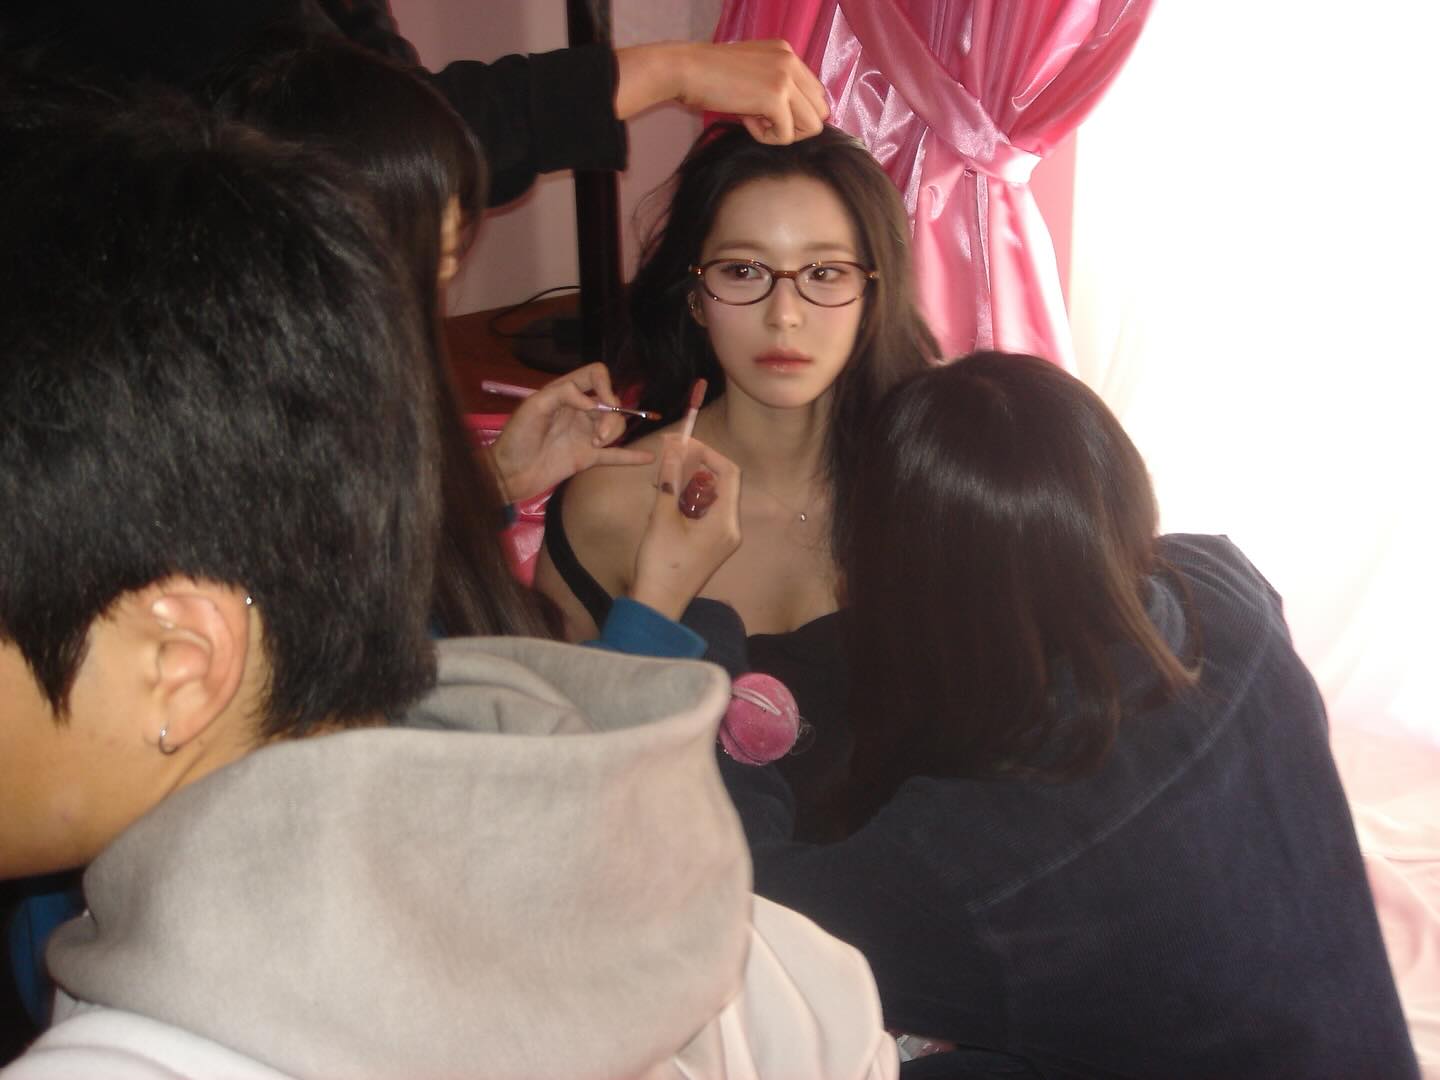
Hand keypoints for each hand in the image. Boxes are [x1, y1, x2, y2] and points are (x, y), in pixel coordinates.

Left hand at [487, 363, 653, 502]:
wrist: (509, 474)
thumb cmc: (517, 437)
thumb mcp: (534, 407)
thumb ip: (563, 394)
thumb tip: (593, 402)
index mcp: (565, 394)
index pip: (595, 375)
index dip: (605, 384)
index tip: (604, 401)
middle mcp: (579, 412)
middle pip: (611, 402)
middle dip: (612, 415)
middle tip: (598, 435)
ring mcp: (585, 435)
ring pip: (615, 426)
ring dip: (613, 433)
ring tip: (597, 445)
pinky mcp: (588, 458)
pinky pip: (615, 456)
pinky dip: (632, 456)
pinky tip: (648, 457)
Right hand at [614, 40, 828, 144]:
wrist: (685, 70)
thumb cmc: (709, 76)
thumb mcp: (750, 73)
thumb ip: (775, 86)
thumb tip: (794, 118)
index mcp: (787, 53)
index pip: (815, 94)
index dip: (795, 112)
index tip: (765, 111)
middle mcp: (791, 62)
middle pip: (819, 112)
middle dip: (794, 125)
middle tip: (763, 120)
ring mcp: (785, 78)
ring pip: (811, 126)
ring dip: (783, 133)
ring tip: (756, 122)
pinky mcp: (775, 97)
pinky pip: (787, 136)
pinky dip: (766, 137)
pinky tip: (747, 122)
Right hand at [630, 435, 741, 620]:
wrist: (657, 605)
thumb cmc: (660, 564)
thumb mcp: (662, 518)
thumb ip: (670, 480)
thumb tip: (673, 449)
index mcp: (725, 522)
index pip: (728, 472)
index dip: (708, 453)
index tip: (683, 443)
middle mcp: (730, 529)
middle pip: (721, 483)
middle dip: (695, 466)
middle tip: (669, 456)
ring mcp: (721, 539)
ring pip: (710, 497)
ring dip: (688, 482)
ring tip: (661, 477)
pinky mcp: (710, 545)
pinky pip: (704, 512)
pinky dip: (687, 500)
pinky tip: (665, 497)